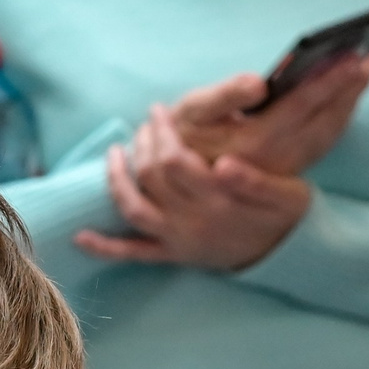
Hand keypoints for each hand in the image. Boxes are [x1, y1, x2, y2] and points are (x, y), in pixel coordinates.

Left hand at [76, 110, 311, 271]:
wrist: (287, 256)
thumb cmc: (287, 215)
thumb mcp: (288, 194)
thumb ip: (256, 180)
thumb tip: (226, 164)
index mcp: (219, 201)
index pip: (175, 160)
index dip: (162, 132)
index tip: (160, 111)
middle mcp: (193, 222)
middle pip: (150, 177)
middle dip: (143, 144)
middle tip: (145, 124)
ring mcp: (180, 241)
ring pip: (134, 210)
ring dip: (117, 181)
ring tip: (113, 155)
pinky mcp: (174, 256)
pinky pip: (134, 254)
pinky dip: (106, 247)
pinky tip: (81, 237)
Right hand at [165, 54, 368, 177]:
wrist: (177, 182)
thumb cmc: (183, 136)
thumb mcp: (191, 112)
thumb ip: (224, 96)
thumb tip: (258, 84)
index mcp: (254, 142)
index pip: (301, 104)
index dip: (330, 80)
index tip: (355, 57)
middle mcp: (276, 160)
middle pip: (326, 120)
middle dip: (351, 88)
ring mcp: (286, 167)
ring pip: (330, 133)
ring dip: (351, 101)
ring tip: (366, 66)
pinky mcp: (289, 168)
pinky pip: (324, 141)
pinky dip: (341, 116)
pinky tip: (349, 93)